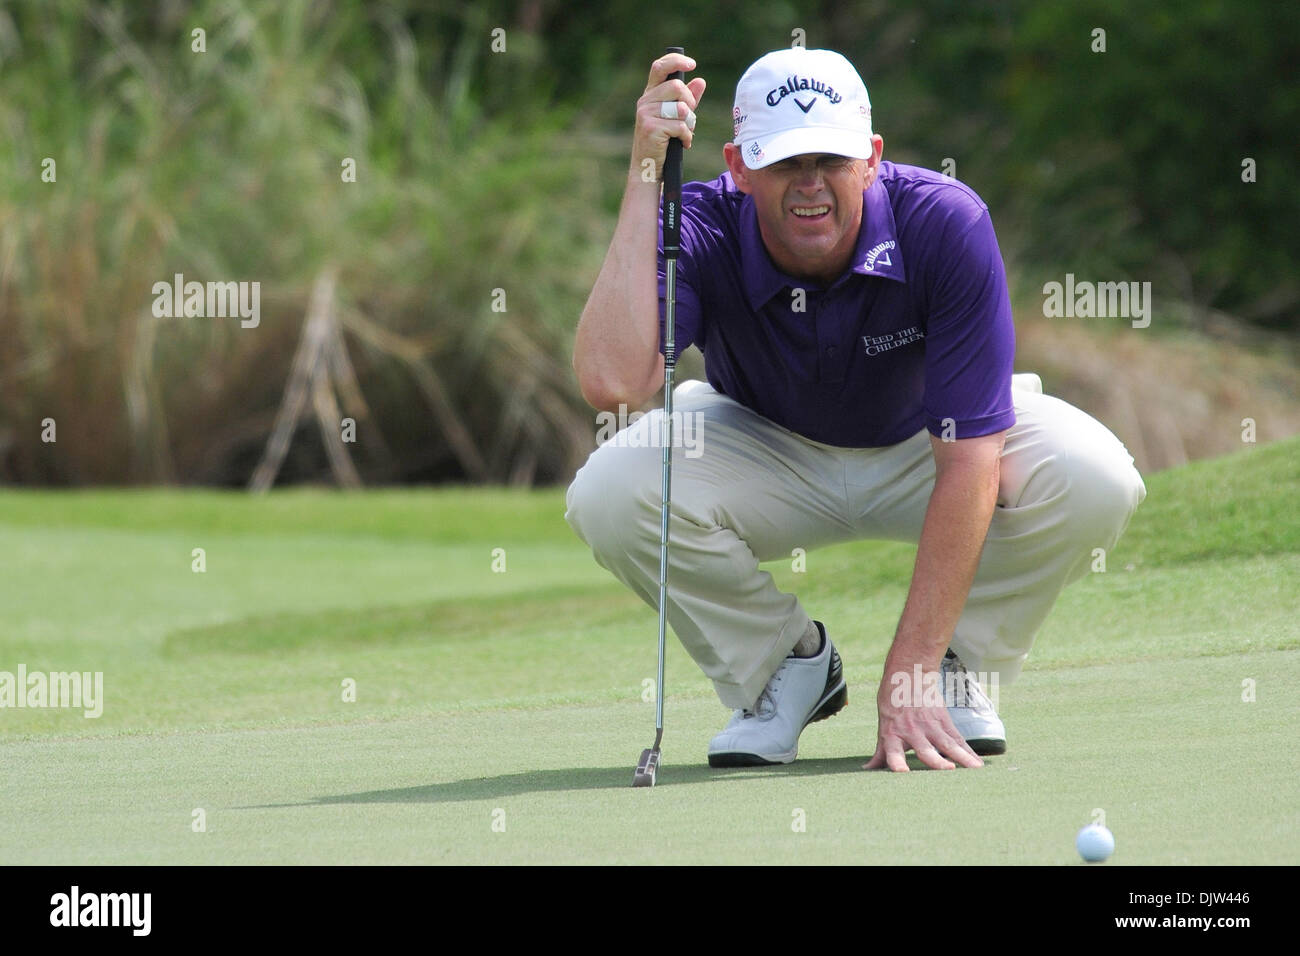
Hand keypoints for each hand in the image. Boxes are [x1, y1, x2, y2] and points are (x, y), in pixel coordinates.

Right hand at [631, 52, 706, 181]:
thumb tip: (700, 81)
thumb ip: (688, 99)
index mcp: (650, 95)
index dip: (676, 61)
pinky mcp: (650, 128)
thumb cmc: (664, 142)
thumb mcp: (677, 117)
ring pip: (680, 108)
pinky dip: (686, 137)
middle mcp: (645, 101)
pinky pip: (680, 126)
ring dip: (689, 123)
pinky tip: (683, 144)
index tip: (692, 64)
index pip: (660, 67)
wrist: (649, 168)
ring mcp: (646, 114)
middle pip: (677, 87)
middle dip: (690, 102)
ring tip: (684, 133)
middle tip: (688, 117)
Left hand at [864, 663, 983, 771]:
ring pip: (947, 744)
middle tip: (948, 769)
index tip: (902, 772)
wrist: (909, 673)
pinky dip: (968, 752)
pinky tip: (978, 763)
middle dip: (936, 761)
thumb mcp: (883, 726)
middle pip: (926, 749)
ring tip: (974, 768)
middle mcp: (912, 731)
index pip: (893, 751)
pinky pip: (957, 739)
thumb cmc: (892, 704)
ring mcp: (930, 726)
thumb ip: (881, 752)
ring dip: (961, 757)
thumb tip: (867, 770)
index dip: (896, 762)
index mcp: (893, 734)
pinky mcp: (944, 722)